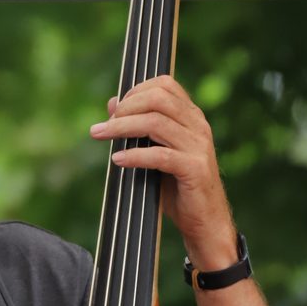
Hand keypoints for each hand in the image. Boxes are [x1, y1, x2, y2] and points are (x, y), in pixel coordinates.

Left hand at [89, 74, 236, 269]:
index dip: (135, 91)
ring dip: (122, 128)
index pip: (165, 84)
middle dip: (125, 108)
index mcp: (191, 117)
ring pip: (156, 123)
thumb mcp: (155, 151)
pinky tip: (118, 160)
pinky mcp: (196, 169)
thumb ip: (138, 127)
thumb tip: (112, 103)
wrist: (205, 221)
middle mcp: (198, 126)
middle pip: (158, 99)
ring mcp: (198, 146)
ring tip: (101, 135)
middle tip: (103, 125)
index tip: (115, 108)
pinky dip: (135, 155)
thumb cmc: (178, 186)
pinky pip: (160, 156)